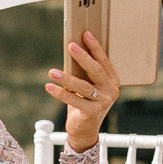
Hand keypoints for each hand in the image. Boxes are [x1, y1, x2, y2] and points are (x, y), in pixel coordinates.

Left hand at [48, 32, 122, 152]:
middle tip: (71, 46)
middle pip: (95, 70)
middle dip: (82, 57)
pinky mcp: (92, 112)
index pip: (103, 60)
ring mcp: (103, 101)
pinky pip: (74, 100)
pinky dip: (60, 93)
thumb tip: (70, 55)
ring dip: (66, 78)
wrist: (85, 130)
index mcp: (113, 80)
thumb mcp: (87, 87)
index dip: (94, 47)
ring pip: (83, 86)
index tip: (85, 34)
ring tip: (51, 72)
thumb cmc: (85, 103)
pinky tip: (49, 87)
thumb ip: (84, 74)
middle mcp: (111, 90)